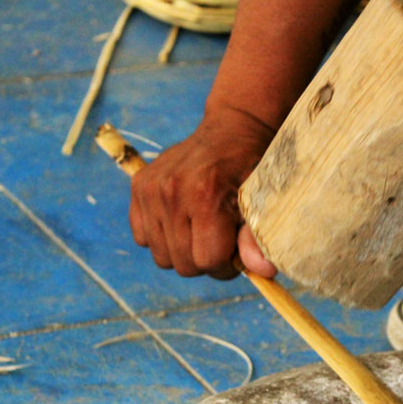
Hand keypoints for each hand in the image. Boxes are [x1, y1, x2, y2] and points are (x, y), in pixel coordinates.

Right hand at [129, 109, 278, 278]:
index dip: (226, 265)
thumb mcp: (263, 202)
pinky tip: (182, 220)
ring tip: (202, 228)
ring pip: (162, 257)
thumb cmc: (253, 169)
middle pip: (183, 264)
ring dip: (184, 252)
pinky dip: (162, 237)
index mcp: (205, 195)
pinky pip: (142, 238)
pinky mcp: (139, 187)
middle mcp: (172, 192)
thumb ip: (258, 238)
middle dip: (206, 261)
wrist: (232, 131)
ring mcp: (151, 189)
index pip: (207, 261)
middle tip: (222, 239)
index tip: (236, 250)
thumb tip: (261, 271)